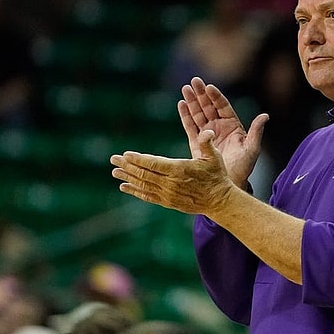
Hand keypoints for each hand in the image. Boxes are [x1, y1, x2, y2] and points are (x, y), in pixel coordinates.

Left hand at [111, 130, 233, 215]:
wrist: (219, 200)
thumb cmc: (216, 176)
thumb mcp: (214, 157)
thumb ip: (207, 143)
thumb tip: (208, 131)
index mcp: (179, 170)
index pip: (153, 163)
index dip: (137, 159)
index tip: (125, 154)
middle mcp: (170, 183)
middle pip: (143, 173)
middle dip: (127, 166)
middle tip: (113, 159)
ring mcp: (168, 194)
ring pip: (143, 185)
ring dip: (127, 178)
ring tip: (115, 172)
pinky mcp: (168, 202)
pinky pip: (147, 196)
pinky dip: (135, 191)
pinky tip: (124, 187)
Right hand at [179, 77, 268, 187]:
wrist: (229, 183)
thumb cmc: (243, 167)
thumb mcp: (252, 149)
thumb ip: (256, 131)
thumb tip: (265, 115)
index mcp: (232, 126)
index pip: (223, 107)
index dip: (216, 97)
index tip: (209, 87)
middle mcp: (219, 127)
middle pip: (209, 106)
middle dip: (201, 94)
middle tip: (194, 81)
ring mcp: (207, 134)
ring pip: (198, 114)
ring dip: (192, 101)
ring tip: (185, 88)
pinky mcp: (197, 143)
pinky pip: (190, 126)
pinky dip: (185, 115)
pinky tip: (181, 104)